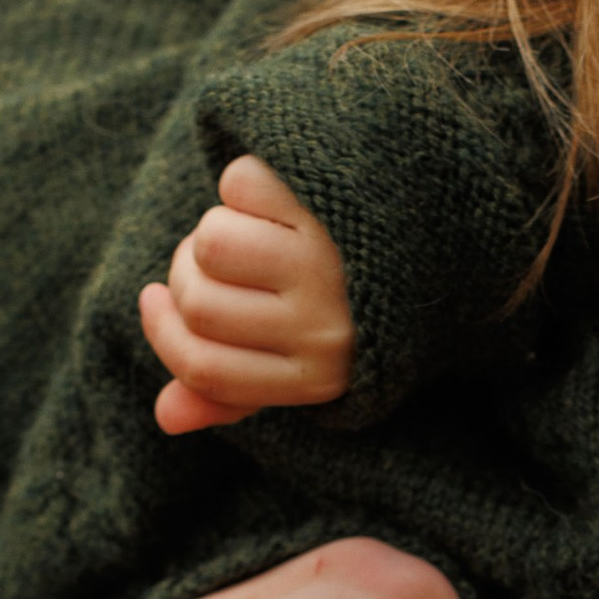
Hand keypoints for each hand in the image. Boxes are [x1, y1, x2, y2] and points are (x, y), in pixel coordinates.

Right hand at [140, 153, 354, 433]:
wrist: (444, 238)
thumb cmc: (351, 308)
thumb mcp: (301, 360)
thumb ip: (230, 391)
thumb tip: (165, 416)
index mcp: (316, 377)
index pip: (204, 366)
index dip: (164, 333)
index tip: (154, 299)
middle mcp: (323, 328)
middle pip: (199, 304)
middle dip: (187, 272)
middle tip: (216, 256)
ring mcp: (328, 265)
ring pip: (213, 244)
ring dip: (217, 223)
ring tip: (252, 225)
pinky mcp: (330, 204)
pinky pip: (241, 185)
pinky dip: (244, 183)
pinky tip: (275, 193)